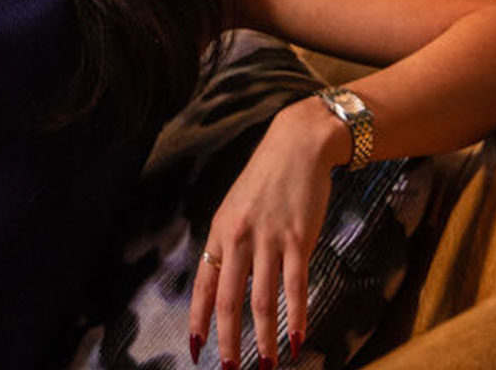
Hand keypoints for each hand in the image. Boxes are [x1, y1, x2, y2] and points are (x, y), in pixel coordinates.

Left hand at [188, 103, 337, 368]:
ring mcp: (269, 240)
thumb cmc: (266, 181)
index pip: (202, 285)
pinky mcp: (299, 240)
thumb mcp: (236, 209)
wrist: (296, 147)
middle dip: (228, 339)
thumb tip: (225, 278)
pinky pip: (296, 286)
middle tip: (230, 369)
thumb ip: (230, 243)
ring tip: (267, 365)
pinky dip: (297, 316)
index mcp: (219, 233)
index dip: (198, 319)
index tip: (195, 348)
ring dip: (264, 338)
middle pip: (228, 300)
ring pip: (262, 300)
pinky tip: (299, 338)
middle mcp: (238, 240)